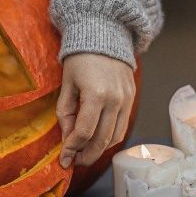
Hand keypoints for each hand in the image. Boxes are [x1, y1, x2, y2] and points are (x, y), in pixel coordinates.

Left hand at [57, 53, 135, 168]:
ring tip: (85, 153)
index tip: (64, 159)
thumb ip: (65, 113)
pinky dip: (110, 137)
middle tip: (75, 162)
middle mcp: (115, 100)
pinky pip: (123, 126)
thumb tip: (67, 140)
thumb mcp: (67, 84)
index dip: (72, 149)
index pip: (84, 132)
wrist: (104, 35)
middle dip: (86, 156)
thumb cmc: (80, 58)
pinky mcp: (132, 98)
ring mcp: (126, 100)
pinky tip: (97, 139)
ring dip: (100, 150)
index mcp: (96, 95)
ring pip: (115, 137)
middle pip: (102, 140)